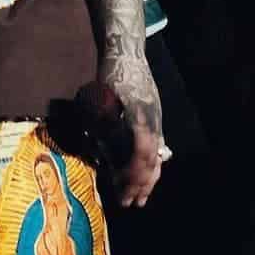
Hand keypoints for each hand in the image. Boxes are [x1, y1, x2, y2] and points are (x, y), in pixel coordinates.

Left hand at [97, 55, 162, 207]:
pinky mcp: (156, 120)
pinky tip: (146, 179)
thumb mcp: (102, 92)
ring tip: (139, 199)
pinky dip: (150, 166)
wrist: (128, 51)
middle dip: (139, 183)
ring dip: (147, 180)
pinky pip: (157, 149)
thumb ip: (101, 119)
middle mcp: (153, 120)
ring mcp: (157, 120)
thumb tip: (98, 148)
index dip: (133, 170)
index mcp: (140, 113)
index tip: (122, 186)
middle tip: (128, 203)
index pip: (141, 149)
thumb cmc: (112, 71)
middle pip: (150, 158)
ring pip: (157, 157)